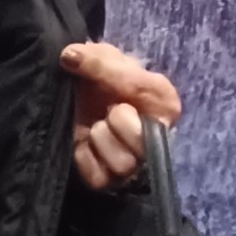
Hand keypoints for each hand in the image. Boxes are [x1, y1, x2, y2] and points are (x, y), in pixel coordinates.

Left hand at [61, 41, 181, 190]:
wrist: (83, 91)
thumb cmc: (105, 75)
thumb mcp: (105, 57)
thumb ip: (96, 60)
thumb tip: (70, 57)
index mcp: (165, 108)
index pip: (160, 110)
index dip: (129, 98)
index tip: (117, 87)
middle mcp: (155, 140)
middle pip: (142, 149)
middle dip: (117, 123)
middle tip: (108, 110)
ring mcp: (131, 162)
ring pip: (123, 165)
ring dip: (101, 140)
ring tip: (95, 124)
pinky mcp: (105, 178)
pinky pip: (98, 177)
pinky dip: (85, 157)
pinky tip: (83, 141)